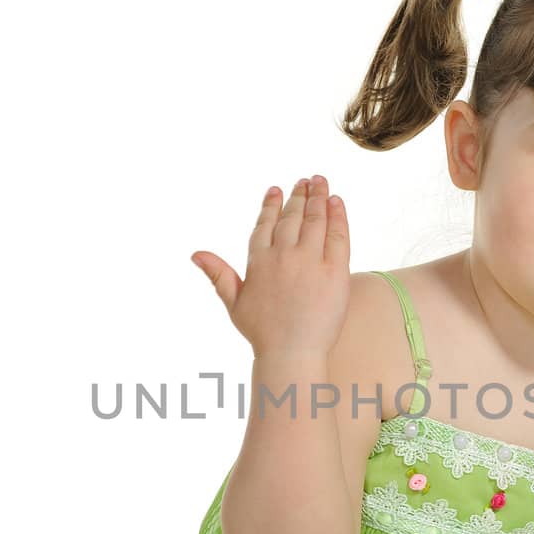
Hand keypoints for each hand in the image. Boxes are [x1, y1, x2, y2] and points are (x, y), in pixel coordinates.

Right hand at [191, 175, 350, 359]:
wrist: (292, 353)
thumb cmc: (263, 333)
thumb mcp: (234, 302)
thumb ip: (219, 274)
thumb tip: (195, 254)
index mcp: (259, 261)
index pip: (266, 224)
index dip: (271, 205)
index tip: (276, 190)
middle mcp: (284, 255)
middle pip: (293, 217)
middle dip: (299, 195)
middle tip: (307, 180)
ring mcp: (310, 261)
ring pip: (315, 220)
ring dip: (318, 197)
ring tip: (321, 182)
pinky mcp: (335, 271)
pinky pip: (338, 235)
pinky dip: (337, 215)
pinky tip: (336, 202)